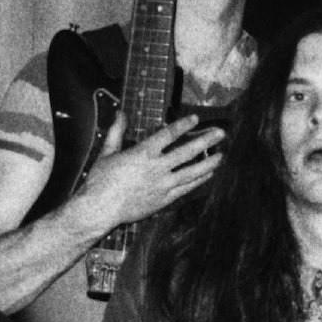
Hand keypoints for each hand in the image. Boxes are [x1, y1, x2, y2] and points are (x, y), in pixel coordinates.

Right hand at [72, 115, 223, 229]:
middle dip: (206, 140)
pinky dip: (199, 180)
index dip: (183, 125)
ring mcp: (163, 184)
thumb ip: (117, 131)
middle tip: (221, 133)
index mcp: (143, 153)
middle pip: (188, 151)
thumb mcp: (107, 152)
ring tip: (221, 156)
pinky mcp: (164, 199)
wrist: (100, 208)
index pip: (168, 134)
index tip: (195, 118)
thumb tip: (121, 113)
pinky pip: (187, 188)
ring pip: (193, 172)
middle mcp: (157, 167)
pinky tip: (209, 174)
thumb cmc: (100, 180)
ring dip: (209, 163)